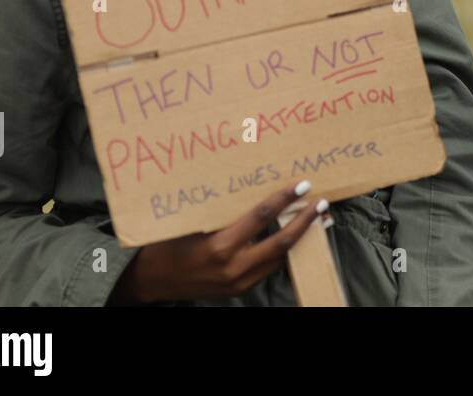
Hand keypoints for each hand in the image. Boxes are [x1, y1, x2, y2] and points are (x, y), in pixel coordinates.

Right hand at [111, 181, 325, 303]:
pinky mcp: (239, 289)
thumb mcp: (194, 221)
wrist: (150, 279)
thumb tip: (253, 183)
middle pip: (280, 242)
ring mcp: (238, 282)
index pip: (261, 217)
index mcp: (219, 246)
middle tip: (322, 204)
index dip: (284, 199)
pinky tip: (293, 237)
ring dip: (299, 238)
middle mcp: (232, 267)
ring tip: (318, 220)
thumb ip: (224, 209)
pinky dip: (282, 251)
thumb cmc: (167, 242)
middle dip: (304, 223)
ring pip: (279, 258)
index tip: (302, 184)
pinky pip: (268, 268)